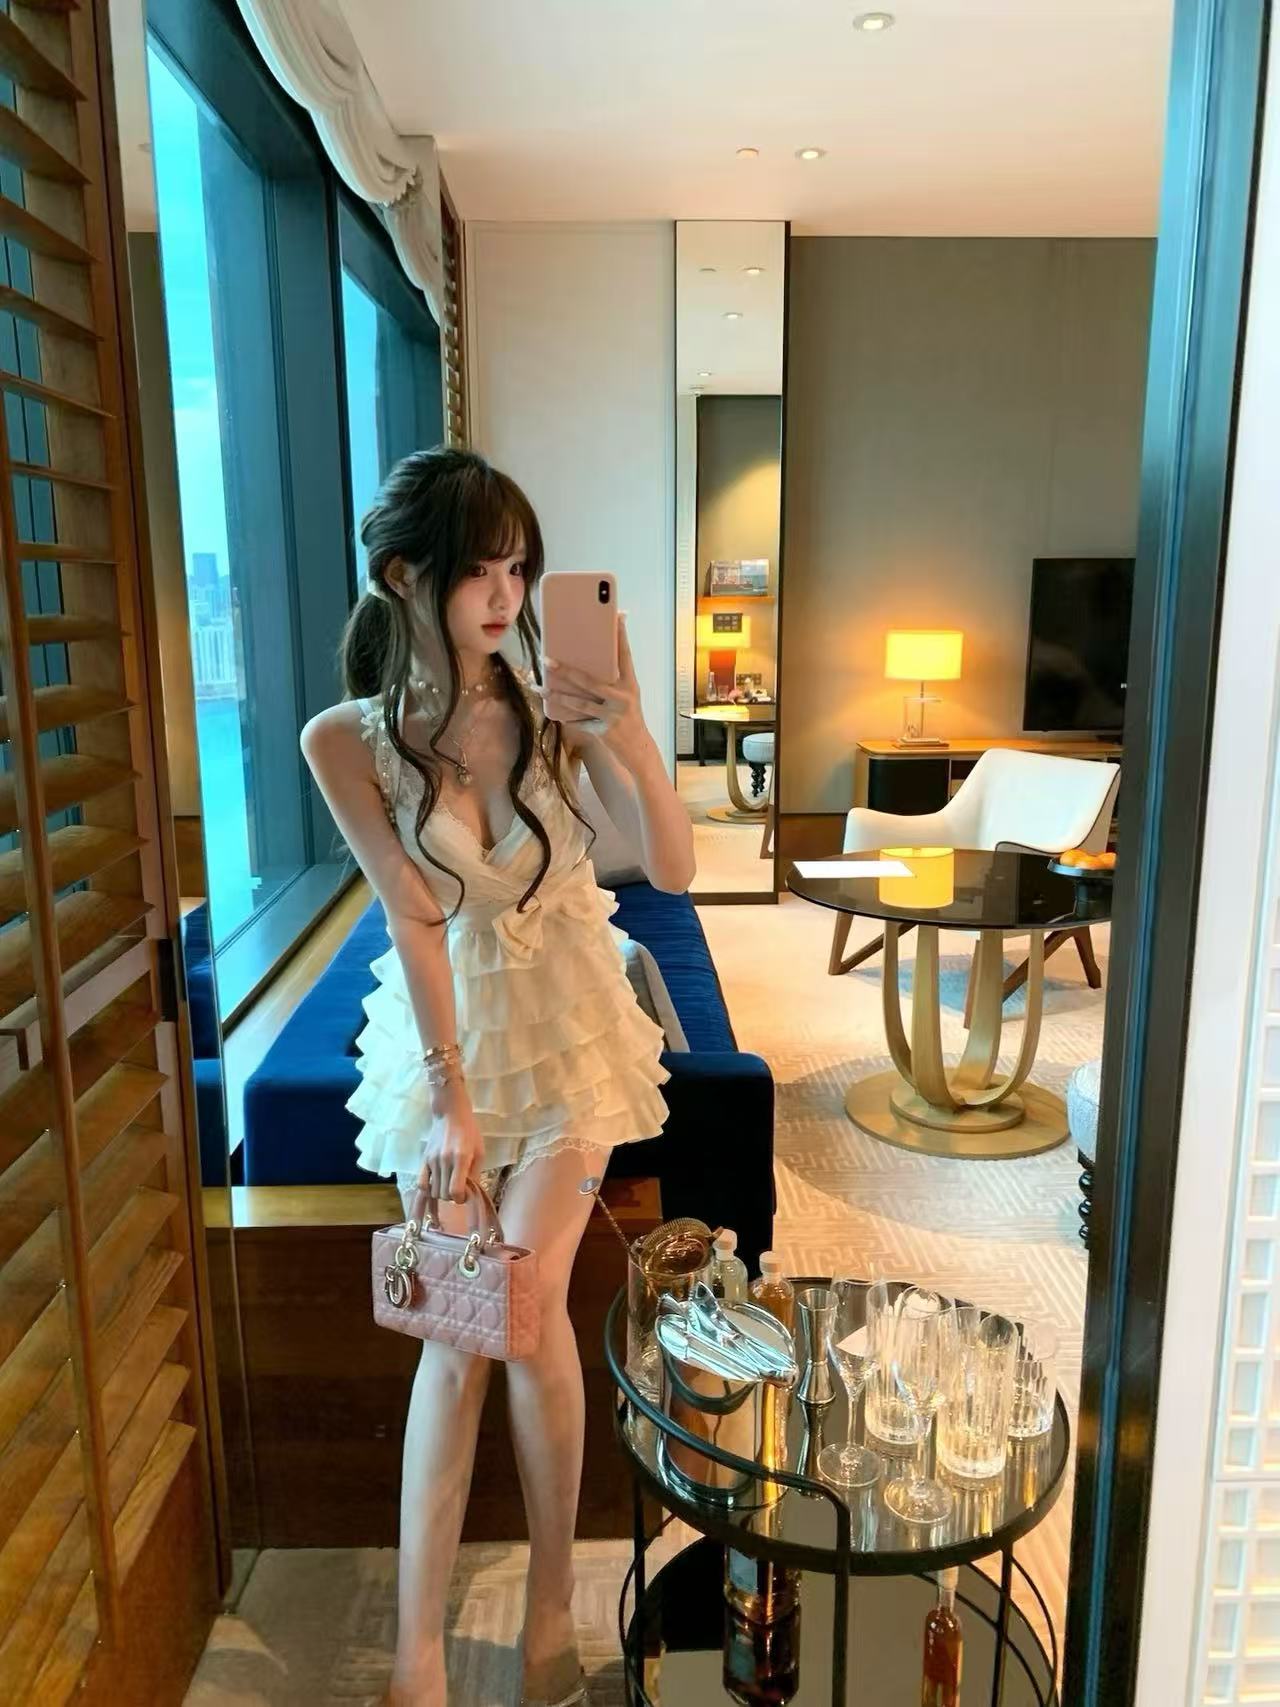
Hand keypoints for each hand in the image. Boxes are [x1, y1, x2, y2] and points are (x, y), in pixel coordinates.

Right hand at [417, 1078, 484, 1204]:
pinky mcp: (424, 1159)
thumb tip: (470, 1193)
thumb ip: (475, 1174)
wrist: (450, 1114)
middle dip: (452, 1197)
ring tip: (448, 1185)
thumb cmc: (469, 1132)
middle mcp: (444, 1161)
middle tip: (458, 1189)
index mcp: (461, 1158)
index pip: (455, 1190)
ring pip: (434, 1191)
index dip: (461, 1199)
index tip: (464, 1195)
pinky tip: (435, 1185)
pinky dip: (428, 1189)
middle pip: (444, 1194)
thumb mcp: (479, 1151)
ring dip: (442, 1193)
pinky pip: (421, 1183)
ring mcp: (432, 1160)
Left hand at [542, 614, 652, 770]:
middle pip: (590, 681)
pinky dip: (567, 717)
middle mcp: (623, 698)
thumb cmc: (628, 717)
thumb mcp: (627, 697)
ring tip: (541, 687)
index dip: (621, 637)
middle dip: (567, 671)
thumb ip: (612, 681)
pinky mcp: (604, 730)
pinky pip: (580, 721)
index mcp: (630, 684)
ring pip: (579, 703)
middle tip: (548, 660)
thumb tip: (585, 665)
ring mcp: (613, 715)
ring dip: (558, 695)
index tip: (617, 617)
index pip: (625, 656)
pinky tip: (552, 710)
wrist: (638, 748)